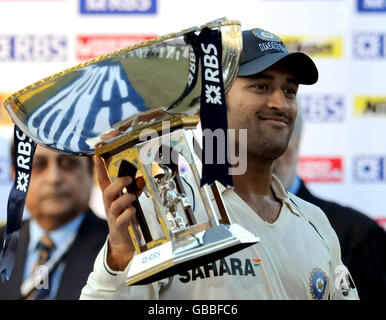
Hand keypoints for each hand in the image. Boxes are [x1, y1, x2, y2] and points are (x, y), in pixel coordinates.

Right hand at [95, 156, 140, 270]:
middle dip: (117, 184)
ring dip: (125, 198)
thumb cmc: (125, 216)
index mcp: (110, 198)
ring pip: (115, 205)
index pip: (102, 181)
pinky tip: (133, 211)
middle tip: (128, 179)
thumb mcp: (129, 201)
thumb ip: (135, 189)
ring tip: (133, 197)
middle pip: (107, 192)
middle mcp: (109, 206)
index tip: (98, 156)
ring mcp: (113, 217)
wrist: (122, 241)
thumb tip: (141, 178)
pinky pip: (122, 219)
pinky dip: (128, 214)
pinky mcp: (119, 227)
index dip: (99, 169)